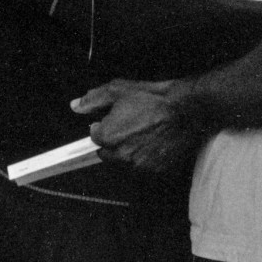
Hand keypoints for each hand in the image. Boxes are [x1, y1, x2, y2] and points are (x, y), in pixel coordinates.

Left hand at [70, 79, 198, 174]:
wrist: (185, 110)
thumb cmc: (153, 99)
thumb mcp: (118, 90)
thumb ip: (93, 100)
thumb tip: (76, 106)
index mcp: (108, 136)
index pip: (94, 136)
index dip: (103, 126)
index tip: (113, 119)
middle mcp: (121, 155)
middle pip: (107, 153)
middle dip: (113, 141)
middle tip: (128, 125)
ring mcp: (139, 165)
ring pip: (125, 161)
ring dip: (128, 151)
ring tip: (143, 132)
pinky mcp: (156, 171)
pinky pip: (144, 166)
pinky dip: (146, 157)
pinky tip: (154, 141)